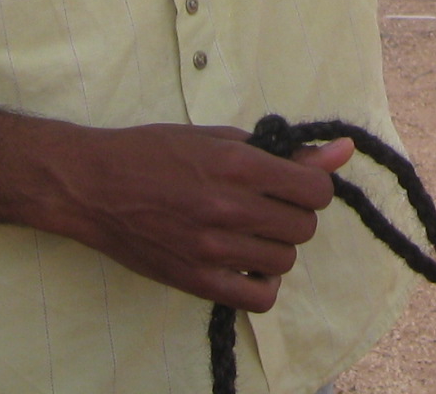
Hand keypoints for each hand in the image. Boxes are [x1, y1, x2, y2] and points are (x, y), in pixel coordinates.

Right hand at [58, 123, 352, 307]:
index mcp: (238, 165)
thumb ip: (282, 151)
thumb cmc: (154, 152)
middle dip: (294, 215)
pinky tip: (245, 266)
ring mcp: (212, 249)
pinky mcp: (195, 281)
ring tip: (251, 233)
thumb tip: (341, 151)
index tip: (295, 184)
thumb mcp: (219, 137)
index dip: (313, 186)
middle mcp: (229, 208)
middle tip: (268, 206)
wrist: (94, 186)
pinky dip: (261, 285)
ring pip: (284, 261)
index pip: (316, 189)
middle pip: (304, 228)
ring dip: (276, 247)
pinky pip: (258, 299)